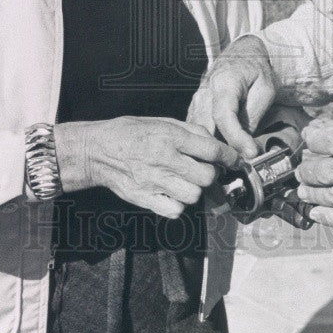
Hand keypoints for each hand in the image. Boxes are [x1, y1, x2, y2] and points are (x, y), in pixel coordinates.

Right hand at [53, 117, 240, 218]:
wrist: (97, 151)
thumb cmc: (131, 132)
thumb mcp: (161, 121)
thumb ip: (189, 131)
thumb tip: (213, 142)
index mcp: (169, 137)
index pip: (211, 149)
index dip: (228, 156)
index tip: (234, 159)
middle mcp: (164, 159)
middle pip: (206, 176)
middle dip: (210, 174)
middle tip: (204, 169)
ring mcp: (153, 182)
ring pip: (193, 195)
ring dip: (195, 190)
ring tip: (185, 181)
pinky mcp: (144, 199)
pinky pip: (175, 210)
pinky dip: (179, 205)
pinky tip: (172, 194)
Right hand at [187, 36, 277, 157]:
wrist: (242, 54)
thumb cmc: (256, 69)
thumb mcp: (266, 88)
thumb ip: (254, 114)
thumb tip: (244, 143)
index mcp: (223, 83)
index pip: (224, 115)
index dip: (236, 138)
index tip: (250, 153)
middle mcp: (204, 92)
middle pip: (205, 128)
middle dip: (219, 151)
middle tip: (238, 166)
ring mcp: (196, 101)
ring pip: (196, 132)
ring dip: (209, 150)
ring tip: (228, 165)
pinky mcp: (195, 109)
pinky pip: (196, 131)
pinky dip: (204, 145)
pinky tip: (217, 156)